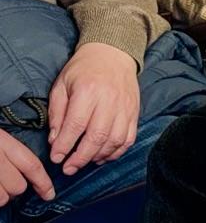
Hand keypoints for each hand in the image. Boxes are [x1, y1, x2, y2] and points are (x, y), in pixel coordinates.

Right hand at [0, 128, 53, 206]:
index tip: (49, 194)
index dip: (43, 183)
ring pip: (2, 197)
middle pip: (18, 186)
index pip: (31, 165)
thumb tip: (27, 169)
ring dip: (1, 196)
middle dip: (16, 189)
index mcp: (2, 141)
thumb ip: (10, 147)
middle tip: (7, 183)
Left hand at [48, 42, 139, 175]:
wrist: (113, 54)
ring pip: (115, 140)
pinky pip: (128, 139)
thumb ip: (57, 113)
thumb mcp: (62, 85)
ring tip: (85, 162)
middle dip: (81, 157)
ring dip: (99, 156)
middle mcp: (109, 101)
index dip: (65, 145)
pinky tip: (103, 156)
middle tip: (69, 168)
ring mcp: (125, 108)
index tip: (56, 157)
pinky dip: (116, 152)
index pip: (76, 125)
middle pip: (97, 137)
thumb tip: (55, 139)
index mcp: (88, 91)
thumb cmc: (84, 70)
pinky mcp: (134, 113)